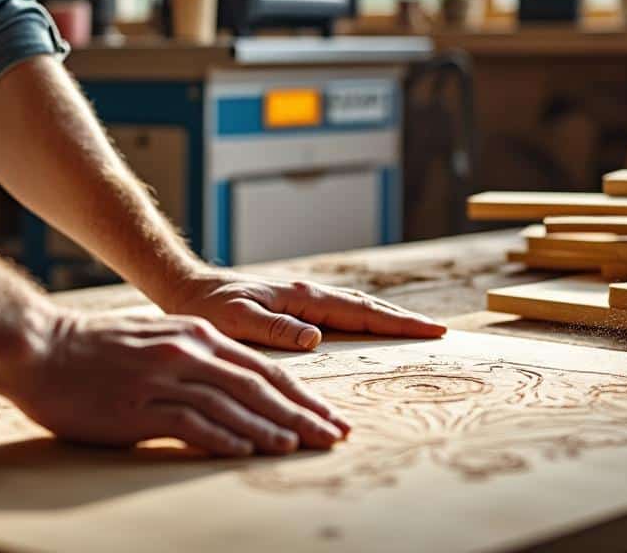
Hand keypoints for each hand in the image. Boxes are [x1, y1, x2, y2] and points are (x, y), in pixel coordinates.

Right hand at [11, 311, 349, 456]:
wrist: (39, 347)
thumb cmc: (95, 349)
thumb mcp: (155, 341)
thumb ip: (195, 358)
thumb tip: (234, 388)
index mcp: (195, 335)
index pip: (262, 368)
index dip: (300, 394)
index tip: (328, 416)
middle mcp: (187, 352)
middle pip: (258, 386)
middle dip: (300, 414)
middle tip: (332, 437)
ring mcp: (163, 379)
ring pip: (232, 405)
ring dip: (270, 428)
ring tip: (299, 447)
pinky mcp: (138, 407)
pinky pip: (191, 424)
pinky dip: (223, 437)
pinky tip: (247, 450)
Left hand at [161, 271, 446, 350]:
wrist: (186, 289)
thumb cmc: (207, 307)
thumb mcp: (236, 320)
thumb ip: (274, 328)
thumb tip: (315, 338)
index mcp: (301, 298)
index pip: (360, 312)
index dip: (397, 323)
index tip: (431, 331)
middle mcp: (307, 295)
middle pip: (366, 307)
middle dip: (404, 320)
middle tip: (439, 333)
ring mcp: (303, 299)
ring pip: (356, 309)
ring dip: (387, 318)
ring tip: (416, 330)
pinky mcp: (294, 307)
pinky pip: (340, 315)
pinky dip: (364, 321)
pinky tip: (369, 330)